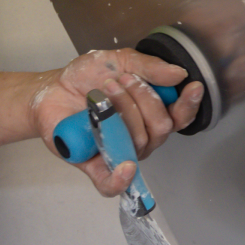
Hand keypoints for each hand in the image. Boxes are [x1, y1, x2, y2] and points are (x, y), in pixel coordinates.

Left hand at [31, 48, 204, 198]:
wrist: (52, 88)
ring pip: (138, 142)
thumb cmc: (88, 77)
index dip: (188, 104)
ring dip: (122, 111)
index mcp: (151, 114)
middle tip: (118, 80)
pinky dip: (121, 179)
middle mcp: (141, 137)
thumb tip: (179, 74)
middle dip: (143, 98)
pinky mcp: (95, 166)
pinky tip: (126, 168)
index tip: (191, 87)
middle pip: (161, 128)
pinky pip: (112, 183)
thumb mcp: (120, 61)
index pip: (179, 117)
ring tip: (103, 90)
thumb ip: (149, 67)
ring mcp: (120, 153)